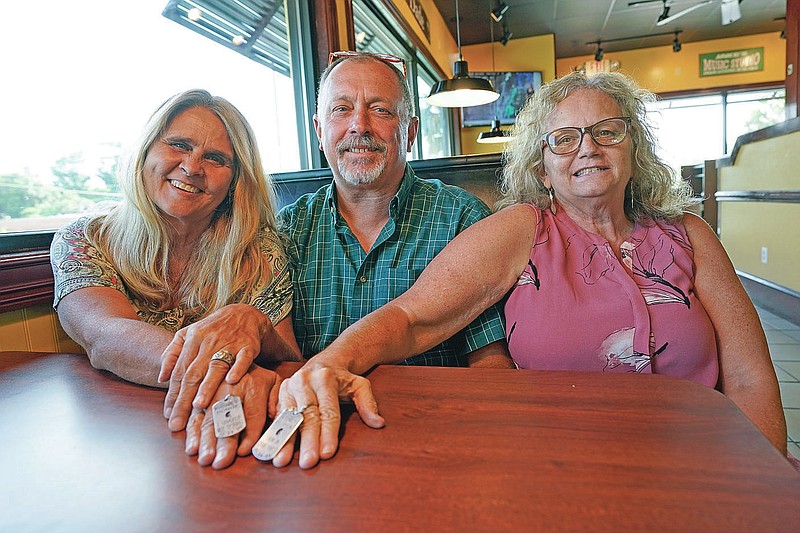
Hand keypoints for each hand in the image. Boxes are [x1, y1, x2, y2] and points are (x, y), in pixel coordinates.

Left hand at [159, 304, 271, 429]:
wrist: (243, 313)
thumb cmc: (212, 329)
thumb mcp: (187, 334)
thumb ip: (172, 354)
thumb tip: (161, 378)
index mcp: (192, 341)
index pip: (180, 372)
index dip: (172, 394)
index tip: (167, 414)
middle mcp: (209, 342)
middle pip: (194, 374)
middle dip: (184, 400)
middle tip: (178, 422)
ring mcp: (229, 343)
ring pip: (216, 367)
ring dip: (207, 386)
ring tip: (199, 406)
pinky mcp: (248, 345)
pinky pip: (243, 358)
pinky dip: (238, 368)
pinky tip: (232, 381)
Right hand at [183, 365, 279, 468]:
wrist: (231, 354)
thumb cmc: (258, 377)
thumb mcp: (273, 381)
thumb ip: (277, 400)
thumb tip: (273, 417)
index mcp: (254, 386)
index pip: (253, 413)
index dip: (249, 433)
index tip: (244, 451)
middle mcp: (232, 389)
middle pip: (228, 419)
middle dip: (224, 442)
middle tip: (220, 462)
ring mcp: (213, 394)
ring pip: (209, 419)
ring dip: (206, 441)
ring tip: (205, 459)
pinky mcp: (199, 398)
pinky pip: (194, 416)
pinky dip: (191, 434)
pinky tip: (191, 448)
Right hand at [271, 361, 384, 468]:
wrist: (324, 362)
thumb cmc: (342, 378)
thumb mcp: (359, 385)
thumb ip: (368, 404)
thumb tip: (378, 423)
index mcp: (325, 378)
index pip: (328, 410)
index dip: (328, 433)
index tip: (327, 453)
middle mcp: (304, 381)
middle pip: (307, 416)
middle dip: (308, 441)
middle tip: (308, 462)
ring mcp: (290, 386)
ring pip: (288, 417)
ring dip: (285, 440)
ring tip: (282, 460)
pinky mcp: (279, 393)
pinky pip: (277, 416)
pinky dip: (274, 434)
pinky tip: (272, 450)